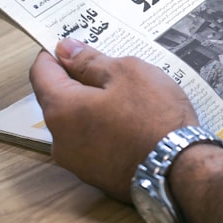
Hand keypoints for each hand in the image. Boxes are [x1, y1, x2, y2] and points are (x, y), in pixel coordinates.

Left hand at [29, 38, 198, 201]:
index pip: (41, 73)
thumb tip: (66, 50)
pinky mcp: (97, 177)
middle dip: (79, 81)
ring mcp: (78, 163)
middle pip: (59, 99)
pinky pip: (94, 144)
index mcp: (61, 109)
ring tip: (129, 98)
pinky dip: (106, 130)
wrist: (181, 170)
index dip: (54, 54)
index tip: (71, 45)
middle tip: (111, 69)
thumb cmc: (155, 119)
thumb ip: (90, 61)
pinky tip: (133, 124)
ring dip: (94, 108)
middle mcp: (60, 140)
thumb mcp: (127, 73)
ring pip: (78, 123)